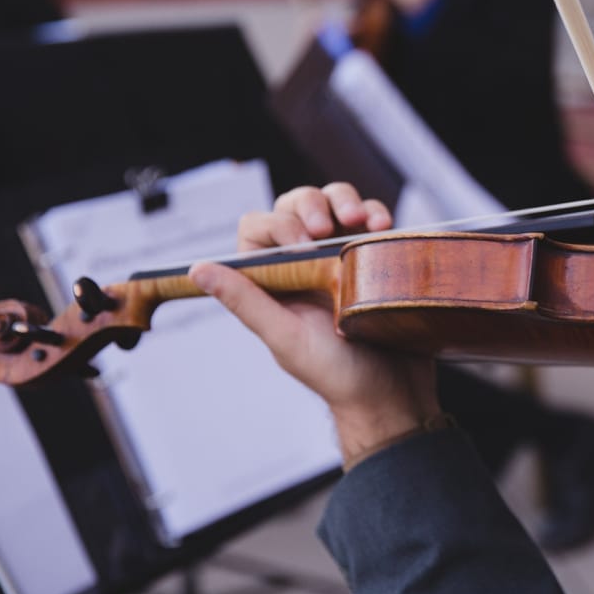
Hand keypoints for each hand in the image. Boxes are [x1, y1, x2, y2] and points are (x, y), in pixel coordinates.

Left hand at [189, 183, 440, 467]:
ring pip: (334, 203)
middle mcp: (306, 266)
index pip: (258, 229)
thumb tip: (198, 270)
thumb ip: (245, 302)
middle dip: (312, 204)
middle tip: (327, 228)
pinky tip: (382, 224)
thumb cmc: (338, 376)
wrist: (394, 393)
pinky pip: (371, 219)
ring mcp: (343, 259)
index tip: (303, 244)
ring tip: (360, 220)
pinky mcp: (376, 258)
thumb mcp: (286, 339)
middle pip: (295, 206)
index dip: (277, 225)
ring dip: (345, 200)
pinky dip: (376, 212)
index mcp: (275, 283)